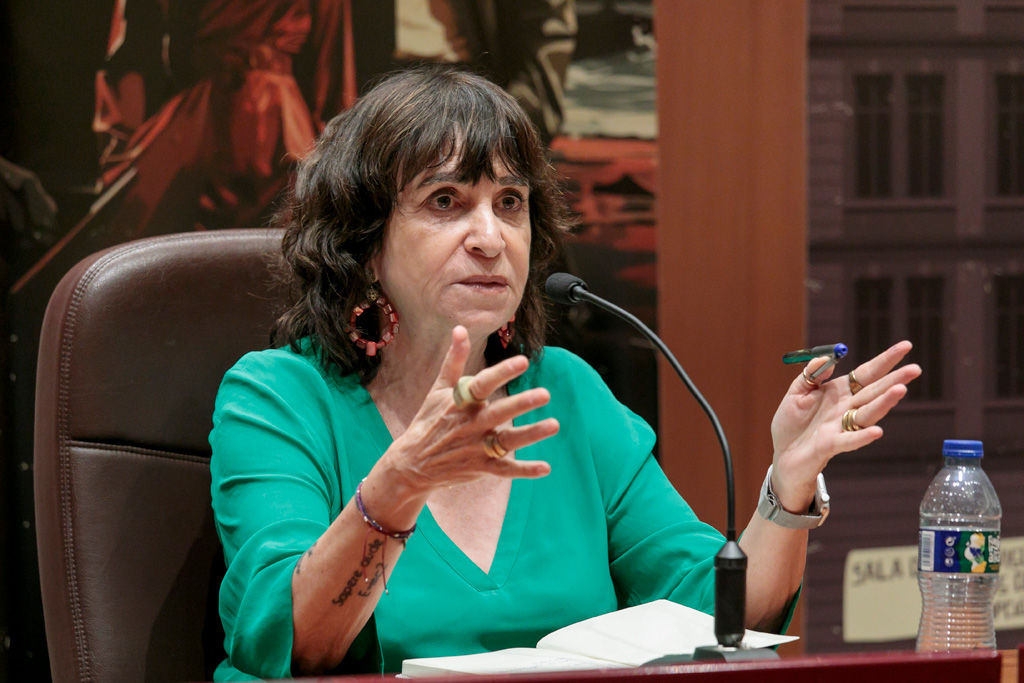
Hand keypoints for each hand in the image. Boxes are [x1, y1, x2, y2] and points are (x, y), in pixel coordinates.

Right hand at [382, 326, 558, 494]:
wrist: (412, 463)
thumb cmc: (429, 420)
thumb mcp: (438, 389)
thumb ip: (454, 360)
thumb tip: (460, 328)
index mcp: (461, 402)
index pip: (483, 384)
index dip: (502, 372)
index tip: (524, 361)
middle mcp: (470, 424)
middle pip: (499, 413)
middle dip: (521, 404)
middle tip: (545, 395)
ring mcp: (476, 447)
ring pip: (507, 441)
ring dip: (531, 434)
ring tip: (554, 425)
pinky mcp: (480, 467)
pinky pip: (505, 470)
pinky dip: (525, 470)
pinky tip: (546, 468)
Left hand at [768, 341, 921, 511]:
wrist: (782, 453)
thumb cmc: (791, 423)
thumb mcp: (796, 392)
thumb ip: (810, 375)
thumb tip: (827, 359)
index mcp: (840, 391)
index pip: (867, 373)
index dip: (885, 360)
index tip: (906, 346)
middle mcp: (846, 408)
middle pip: (874, 391)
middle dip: (895, 379)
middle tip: (915, 369)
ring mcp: (841, 426)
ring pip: (868, 413)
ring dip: (884, 402)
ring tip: (900, 390)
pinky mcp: (831, 444)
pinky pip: (849, 440)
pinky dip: (862, 436)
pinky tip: (876, 431)